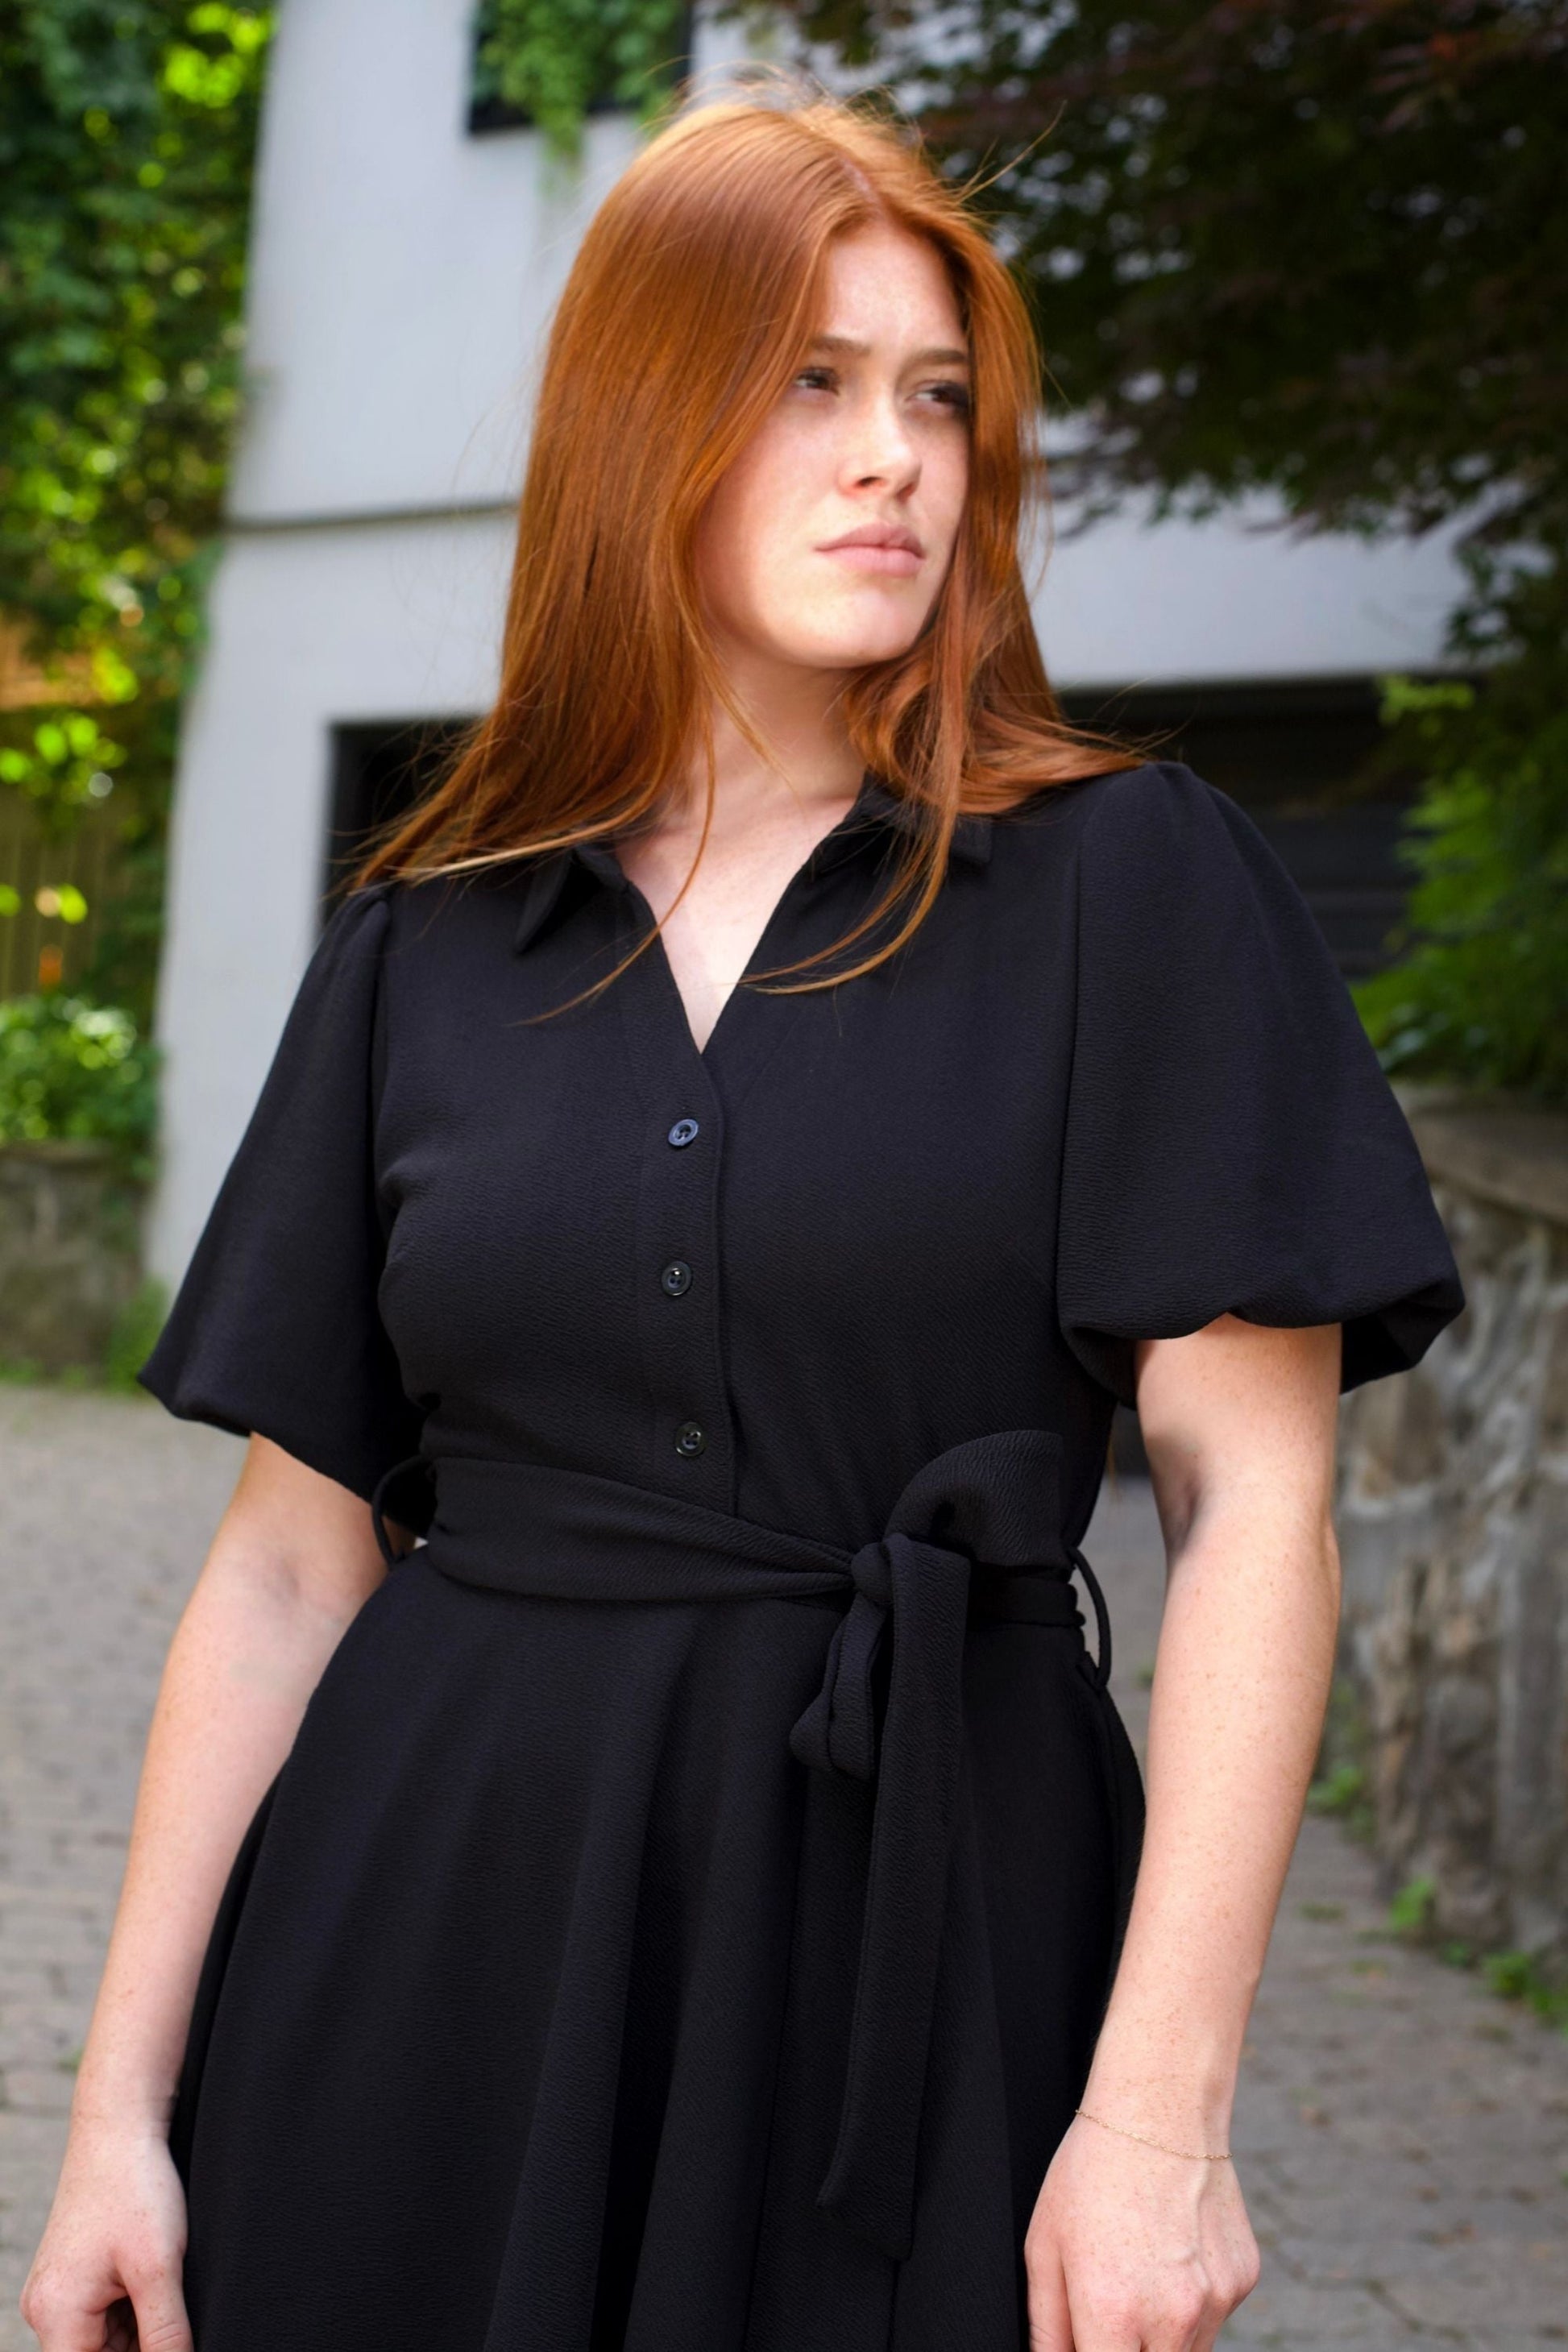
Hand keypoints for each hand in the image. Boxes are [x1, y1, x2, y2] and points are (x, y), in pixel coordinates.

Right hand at [20, 2121, 190, 2351]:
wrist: (119, 2123)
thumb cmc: (136, 2186)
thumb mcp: (160, 2268)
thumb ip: (166, 2335)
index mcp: (57, 2316)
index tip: (170, 2343)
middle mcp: (46, 2310)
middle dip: (141, 2345)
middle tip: (171, 2304)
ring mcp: (57, 2292)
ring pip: (106, 2339)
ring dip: (140, 2326)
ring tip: (163, 2279)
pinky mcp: (73, 2275)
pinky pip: (104, 2313)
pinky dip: (134, 2306)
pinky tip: (154, 2275)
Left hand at [1024, 2111, 1259, 2350]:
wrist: (1160, 2109)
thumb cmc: (1092, 2171)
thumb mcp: (1045, 2247)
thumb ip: (1048, 2327)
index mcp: (1113, 2313)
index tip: (1089, 2339)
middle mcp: (1171, 2318)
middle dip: (1128, 2349)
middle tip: (1112, 2307)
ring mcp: (1214, 2302)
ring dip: (1162, 2335)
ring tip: (1141, 2272)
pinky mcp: (1242, 2283)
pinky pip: (1213, 2316)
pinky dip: (1193, 2301)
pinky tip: (1173, 2250)